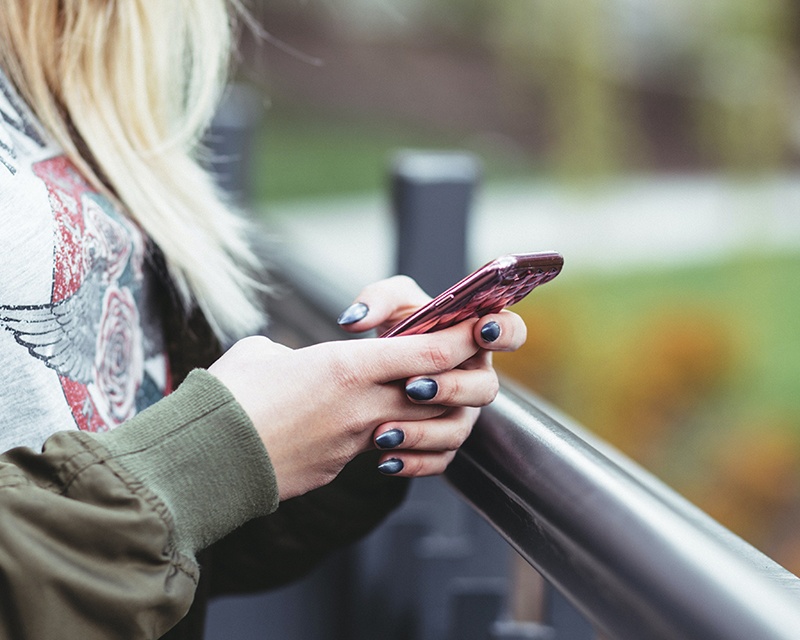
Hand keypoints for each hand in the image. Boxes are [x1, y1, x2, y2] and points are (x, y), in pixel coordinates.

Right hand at [208, 319, 488, 500]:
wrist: (205, 460)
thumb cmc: (228, 396)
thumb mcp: (262, 354)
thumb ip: (294, 353)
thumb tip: (294, 363)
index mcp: (347, 367)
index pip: (430, 352)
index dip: (461, 338)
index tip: (476, 327)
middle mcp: (362, 406)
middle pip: (437, 392)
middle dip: (455, 378)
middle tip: (453, 363)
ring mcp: (355, 443)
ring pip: (417, 426)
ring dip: (427, 413)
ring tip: (414, 399)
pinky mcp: (340, 468)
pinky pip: (383, 452)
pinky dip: (392, 440)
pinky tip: (375, 432)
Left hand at [337, 275, 526, 476]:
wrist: (375, 371)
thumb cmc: (396, 328)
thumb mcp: (388, 304)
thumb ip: (377, 299)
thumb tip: (355, 320)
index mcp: (474, 338)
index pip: (510, 332)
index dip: (504, 332)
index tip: (481, 330)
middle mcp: (475, 378)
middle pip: (485, 388)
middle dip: (451, 388)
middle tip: (412, 386)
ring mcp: (462, 413)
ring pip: (458, 430)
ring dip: (423, 432)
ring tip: (384, 431)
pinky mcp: (443, 443)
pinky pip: (438, 460)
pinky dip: (412, 462)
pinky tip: (385, 459)